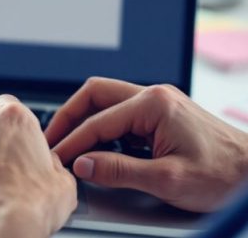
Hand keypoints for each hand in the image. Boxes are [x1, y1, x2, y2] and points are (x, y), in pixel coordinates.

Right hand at [45, 77, 247, 211]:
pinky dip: (102, 126)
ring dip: (84, 119)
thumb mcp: (168, 179)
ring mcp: (159, 102)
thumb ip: (119, 171)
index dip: (72, 141)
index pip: (98, 121)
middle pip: (95, 94)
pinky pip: (121, 112)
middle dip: (68, 116)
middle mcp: (154, 95)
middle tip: (50, 139)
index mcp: (154, 104)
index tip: (55, 158)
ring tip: (67, 142)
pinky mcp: (162, 113)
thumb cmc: (223, 175)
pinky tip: (96, 145)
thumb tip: (82, 164)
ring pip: (106, 100)